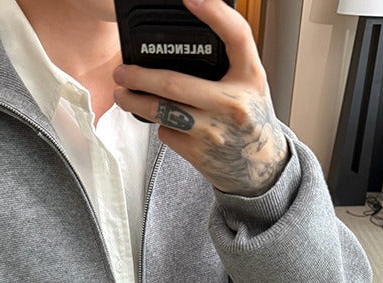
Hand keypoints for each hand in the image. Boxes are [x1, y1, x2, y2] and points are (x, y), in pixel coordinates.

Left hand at [112, 0, 289, 197]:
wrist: (260, 168)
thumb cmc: (249, 119)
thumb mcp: (250, 84)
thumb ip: (230, 60)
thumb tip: (193, 31)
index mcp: (250, 78)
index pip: (237, 36)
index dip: (214, 13)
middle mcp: (233, 104)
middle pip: (175, 84)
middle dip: (140, 77)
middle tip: (122, 71)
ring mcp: (214, 131)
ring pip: (162, 112)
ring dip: (135, 102)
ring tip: (123, 95)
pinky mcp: (199, 153)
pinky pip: (168, 133)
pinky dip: (163, 126)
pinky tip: (168, 122)